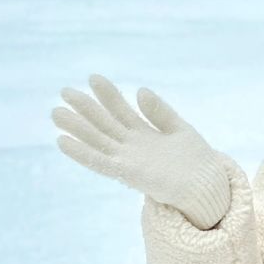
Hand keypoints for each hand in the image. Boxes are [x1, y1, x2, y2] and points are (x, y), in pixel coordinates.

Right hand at [52, 76, 231, 228]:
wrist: (207, 187)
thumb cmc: (197, 161)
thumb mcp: (180, 129)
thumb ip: (159, 111)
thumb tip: (140, 90)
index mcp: (144, 133)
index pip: (121, 109)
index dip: (108, 94)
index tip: (93, 77)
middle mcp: (132, 146)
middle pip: (104, 123)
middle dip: (85, 108)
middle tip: (64, 91)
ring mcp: (128, 159)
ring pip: (97, 140)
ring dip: (76, 128)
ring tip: (55, 112)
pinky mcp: (127, 174)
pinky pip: (99, 162)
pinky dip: (81, 152)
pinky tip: (62, 141)